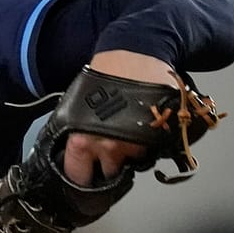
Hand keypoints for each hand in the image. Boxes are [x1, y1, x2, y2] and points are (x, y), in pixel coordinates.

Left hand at [61, 50, 176, 185]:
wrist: (136, 53)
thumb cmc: (105, 72)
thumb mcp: (77, 104)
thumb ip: (76, 130)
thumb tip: (74, 148)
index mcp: (82, 138)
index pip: (77, 175)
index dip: (80, 179)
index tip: (83, 178)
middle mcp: (109, 146)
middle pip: (109, 174)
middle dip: (108, 167)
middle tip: (108, 152)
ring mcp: (136, 144)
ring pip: (132, 161)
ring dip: (129, 152)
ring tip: (126, 130)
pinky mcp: (158, 137)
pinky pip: (152, 150)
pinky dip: (147, 143)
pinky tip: (142, 126)